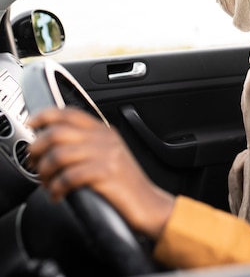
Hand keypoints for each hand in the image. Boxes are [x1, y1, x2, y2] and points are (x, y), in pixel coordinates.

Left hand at [27, 107, 173, 238]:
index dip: (45, 116)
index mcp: (105, 131)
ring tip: (46, 183)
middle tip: (34, 164)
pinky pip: (69, 176)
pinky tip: (58, 194)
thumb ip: (87, 144)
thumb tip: (52, 144)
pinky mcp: (106, 174)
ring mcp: (107, 155)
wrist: (149, 204)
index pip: (70, 113)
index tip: (31, 125)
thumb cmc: (127, 185)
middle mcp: (106, 139)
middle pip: (58, 133)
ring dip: (45, 172)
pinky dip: (57, 187)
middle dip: (37, 150)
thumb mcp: (109, 156)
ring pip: (59, 154)